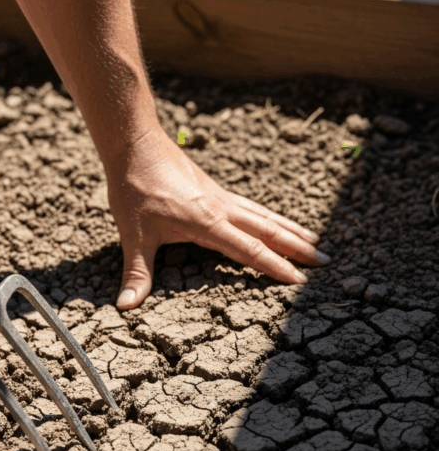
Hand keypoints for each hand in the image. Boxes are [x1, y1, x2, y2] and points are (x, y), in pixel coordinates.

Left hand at [105, 126, 328, 309]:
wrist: (135, 145)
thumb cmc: (134, 189)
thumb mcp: (133, 235)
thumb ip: (136, 272)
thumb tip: (125, 306)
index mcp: (207, 223)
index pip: (249, 250)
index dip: (275, 267)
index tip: (300, 281)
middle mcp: (221, 209)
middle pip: (268, 231)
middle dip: (297, 248)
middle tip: (326, 262)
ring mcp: (220, 197)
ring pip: (264, 216)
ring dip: (291, 230)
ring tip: (315, 241)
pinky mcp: (214, 190)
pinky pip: (251, 207)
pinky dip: (270, 216)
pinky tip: (274, 221)